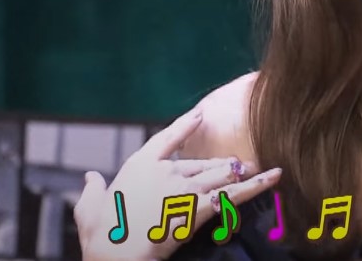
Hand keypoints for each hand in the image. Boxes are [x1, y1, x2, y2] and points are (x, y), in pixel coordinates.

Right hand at [73, 109, 281, 260]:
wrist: (115, 253)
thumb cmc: (100, 234)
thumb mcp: (88, 209)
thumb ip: (91, 191)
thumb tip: (89, 177)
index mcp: (141, 165)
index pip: (167, 139)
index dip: (186, 125)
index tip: (201, 114)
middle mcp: (168, 172)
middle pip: (203, 163)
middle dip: (220, 166)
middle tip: (237, 166)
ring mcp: (186, 189)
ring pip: (222, 174)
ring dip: (242, 172)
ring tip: (261, 169)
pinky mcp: (200, 208)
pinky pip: (234, 194)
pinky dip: (257, 186)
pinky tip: (273, 178)